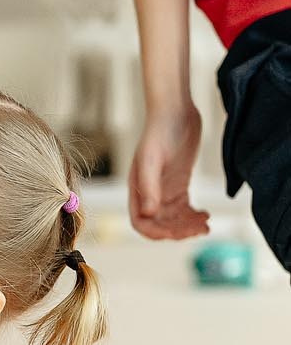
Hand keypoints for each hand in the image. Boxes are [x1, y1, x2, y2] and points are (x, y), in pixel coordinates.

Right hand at [128, 104, 209, 240]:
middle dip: (179, 231)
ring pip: (174, 220)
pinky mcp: (179, 185)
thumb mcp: (152, 159)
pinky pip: (184, 209)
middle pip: (161, 225)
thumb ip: (149, 187)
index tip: (177, 233)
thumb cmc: (159, 132)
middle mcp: (149, 194)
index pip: (141, 223)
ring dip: (189, 226)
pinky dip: (194, 216)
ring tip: (206, 225)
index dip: (157, 233)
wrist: (175, 111)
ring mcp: (164, 190)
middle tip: (200, 229)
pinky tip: (206, 215)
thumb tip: (149, 214)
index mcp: (138, 190)